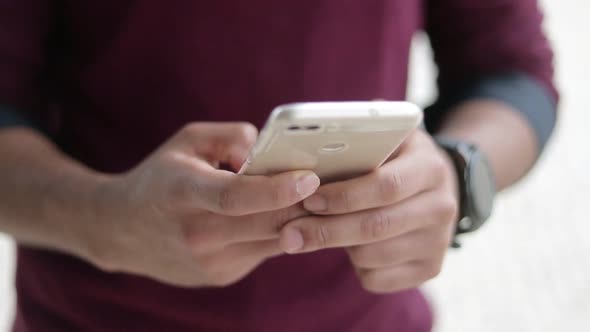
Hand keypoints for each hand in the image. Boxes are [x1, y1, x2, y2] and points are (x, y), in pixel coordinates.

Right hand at [85, 123, 319, 286]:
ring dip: (299, 220)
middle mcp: (195, 233)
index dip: (276, 190)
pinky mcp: (221, 276)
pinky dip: (280, 232)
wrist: (120, 230)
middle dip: (304, 205)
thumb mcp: (188, 141)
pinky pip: (265, 251)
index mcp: (182, 192)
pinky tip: (283, 214)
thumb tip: (273, 156)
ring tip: (315, 197)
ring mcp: (209, 262)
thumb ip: (234, 138)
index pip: (234, 197)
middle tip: (333, 184)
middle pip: (265, 223)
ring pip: (274, 241)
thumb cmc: (160, 177)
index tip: (310, 179)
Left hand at [279, 130, 457, 292]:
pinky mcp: (430, 269)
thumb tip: (308, 142)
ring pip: (372, 256)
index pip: (386, 186)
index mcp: (430, 168)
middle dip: (326, 230)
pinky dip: (355, 266)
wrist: (439, 189)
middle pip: (376, 226)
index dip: (343, 195)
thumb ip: (359, 137)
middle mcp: (442, 207)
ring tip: (318, 231)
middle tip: (289, 232)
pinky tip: (350, 247)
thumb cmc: (397, 160)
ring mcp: (438, 242)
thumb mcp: (388, 138)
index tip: (308, 198)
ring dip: (337, 246)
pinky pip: (377, 278)